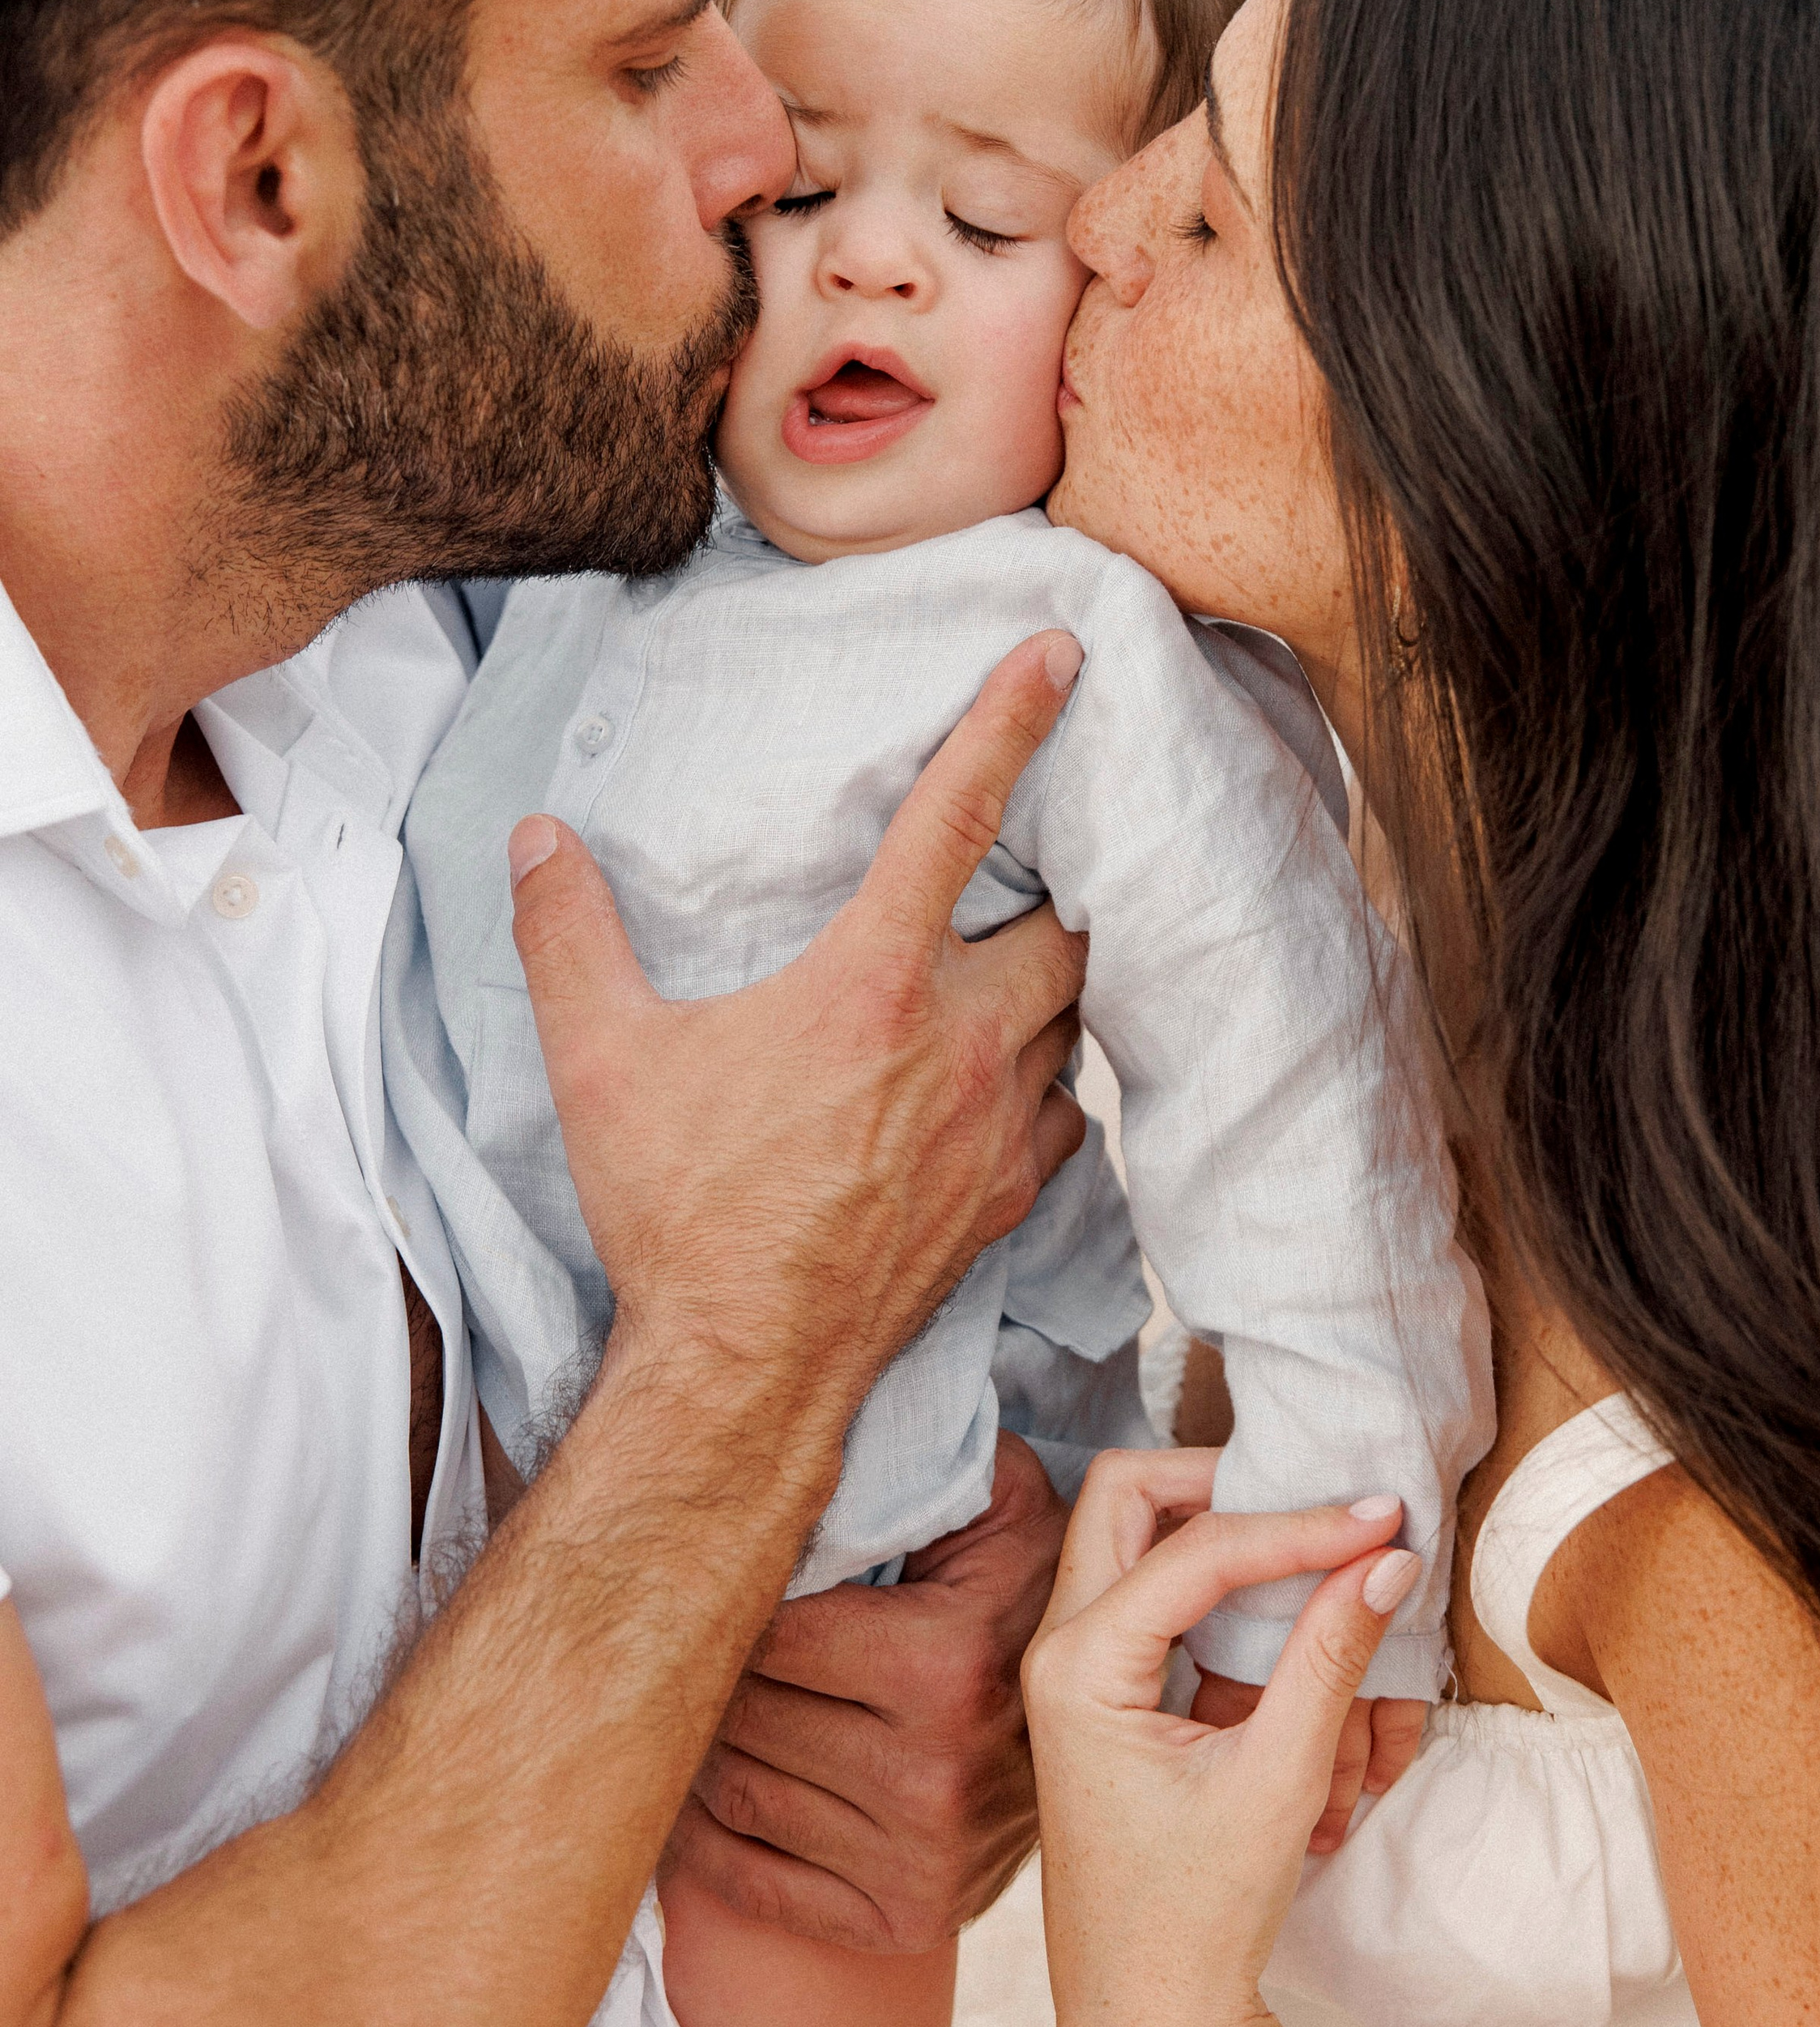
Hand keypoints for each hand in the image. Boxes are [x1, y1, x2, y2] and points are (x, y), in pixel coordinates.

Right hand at [509, 631, 1089, 1417]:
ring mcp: (997, 1125)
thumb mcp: (598, 1061)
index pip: (959, 816)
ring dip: (1052, 989)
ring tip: (1012, 973)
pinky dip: (1047, 1085)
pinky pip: (1065, 1114)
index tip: (1062, 655)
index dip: (1011, 721)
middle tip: (1028, 869)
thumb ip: (567, 936)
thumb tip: (538, 840)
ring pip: (1074, 1021)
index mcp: (872, 982)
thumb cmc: (679, 1212)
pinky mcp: (1008, 1199)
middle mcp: (959, 1040)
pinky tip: (1002, 1086)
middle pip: (1066, 923)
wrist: (744, 1371)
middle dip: (1058, 887)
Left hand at [662, 1433, 1067, 1950]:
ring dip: (704, 1747)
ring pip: (738, 1793)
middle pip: (744, 1715)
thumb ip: (926, 1448)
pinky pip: (759, 1885)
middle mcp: (930, 1772)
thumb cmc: (1033, 1579)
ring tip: (702, 1703)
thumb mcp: (1002, 1491)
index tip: (735, 1575)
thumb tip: (816, 1418)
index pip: (768, 1635)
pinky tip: (705, 1796)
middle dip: (713, 1671)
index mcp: (941, 1663)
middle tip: (700, 1636)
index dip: (738, 1599)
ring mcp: (919, 1857)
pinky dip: (710, 1842)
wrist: (1117, 1712)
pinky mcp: (907, 1917)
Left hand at [1022, 1449, 1417, 2026]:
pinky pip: (1157, 1602)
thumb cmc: (1198, 1915)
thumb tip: (1388, 1557)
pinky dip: (1221, 1601)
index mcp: (1080, 1666)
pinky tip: (1287, 1637)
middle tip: (1313, 1505)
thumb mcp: (1277, 1779)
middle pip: (1128, 1495)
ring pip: (1138, 1537)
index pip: (1200, 1546)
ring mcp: (1073, 1667)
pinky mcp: (1103, 1691)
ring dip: (1223, 1541)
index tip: (1383, 1515)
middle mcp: (1060, 1647)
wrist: (1146, 2017)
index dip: (1298, 1524)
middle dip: (1221, 1484)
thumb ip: (1328, 1657)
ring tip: (1312, 1572)